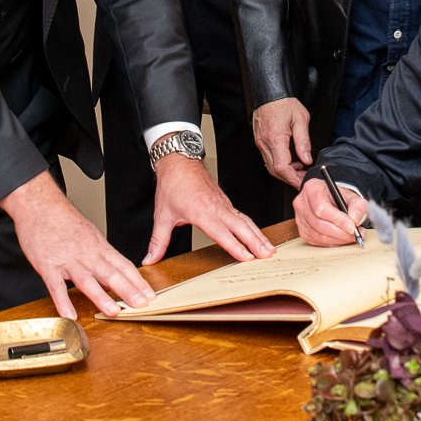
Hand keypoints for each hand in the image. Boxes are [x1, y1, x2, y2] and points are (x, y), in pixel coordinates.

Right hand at [0, 171, 153, 319]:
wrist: (39, 204)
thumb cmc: (63, 219)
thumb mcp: (89, 233)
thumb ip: (101, 255)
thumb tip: (114, 273)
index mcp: (99, 246)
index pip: (123, 265)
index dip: (138, 281)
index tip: (150, 295)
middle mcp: (87, 253)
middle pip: (111, 273)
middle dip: (128, 290)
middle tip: (142, 304)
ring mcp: (67, 260)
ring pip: (87, 280)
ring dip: (102, 297)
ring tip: (114, 312)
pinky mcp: (47, 265)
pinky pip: (56, 286)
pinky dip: (63, 301)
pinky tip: (70, 315)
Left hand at [147, 154, 275, 264]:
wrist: (179, 161)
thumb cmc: (172, 185)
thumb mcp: (162, 215)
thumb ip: (158, 240)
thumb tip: (150, 259)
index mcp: (201, 212)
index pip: (221, 233)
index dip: (235, 246)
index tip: (247, 257)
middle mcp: (216, 207)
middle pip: (241, 226)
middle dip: (255, 242)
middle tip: (268, 256)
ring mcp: (223, 204)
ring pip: (245, 221)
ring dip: (258, 235)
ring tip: (270, 249)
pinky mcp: (225, 202)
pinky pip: (242, 216)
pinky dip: (253, 227)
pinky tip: (258, 236)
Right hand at [251, 97, 312, 187]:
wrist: (269, 93)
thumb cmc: (283, 103)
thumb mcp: (300, 119)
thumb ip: (303, 141)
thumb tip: (307, 159)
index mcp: (275, 139)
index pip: (282, 167)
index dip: (293, 178)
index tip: (302, 182)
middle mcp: (265, 143)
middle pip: (275, 171)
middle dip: (290, 178)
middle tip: (303, 178)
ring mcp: (260, 143)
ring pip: (271, 166)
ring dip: (285, 172)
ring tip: (299, 170)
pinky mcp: (260, 141)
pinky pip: (268, 158)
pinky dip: (279, 164)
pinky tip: (290, 161)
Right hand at [293, 178, 366, 246]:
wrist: (327, 199)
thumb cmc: (337, 197)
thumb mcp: (351, 195)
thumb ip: (357, 205)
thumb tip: (355, 219)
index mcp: (312, 189)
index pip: (321, 208)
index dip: (337, 219)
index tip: (352, 227)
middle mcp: (302, 203)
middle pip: (319, 224)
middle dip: (340, 232)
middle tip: (356, 234)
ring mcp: (300, 219)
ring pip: (318, 235)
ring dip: (338, 239)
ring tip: (352, 237)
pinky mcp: (302, 231)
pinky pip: (317, 241)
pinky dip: (332, 242)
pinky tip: (342, 239)